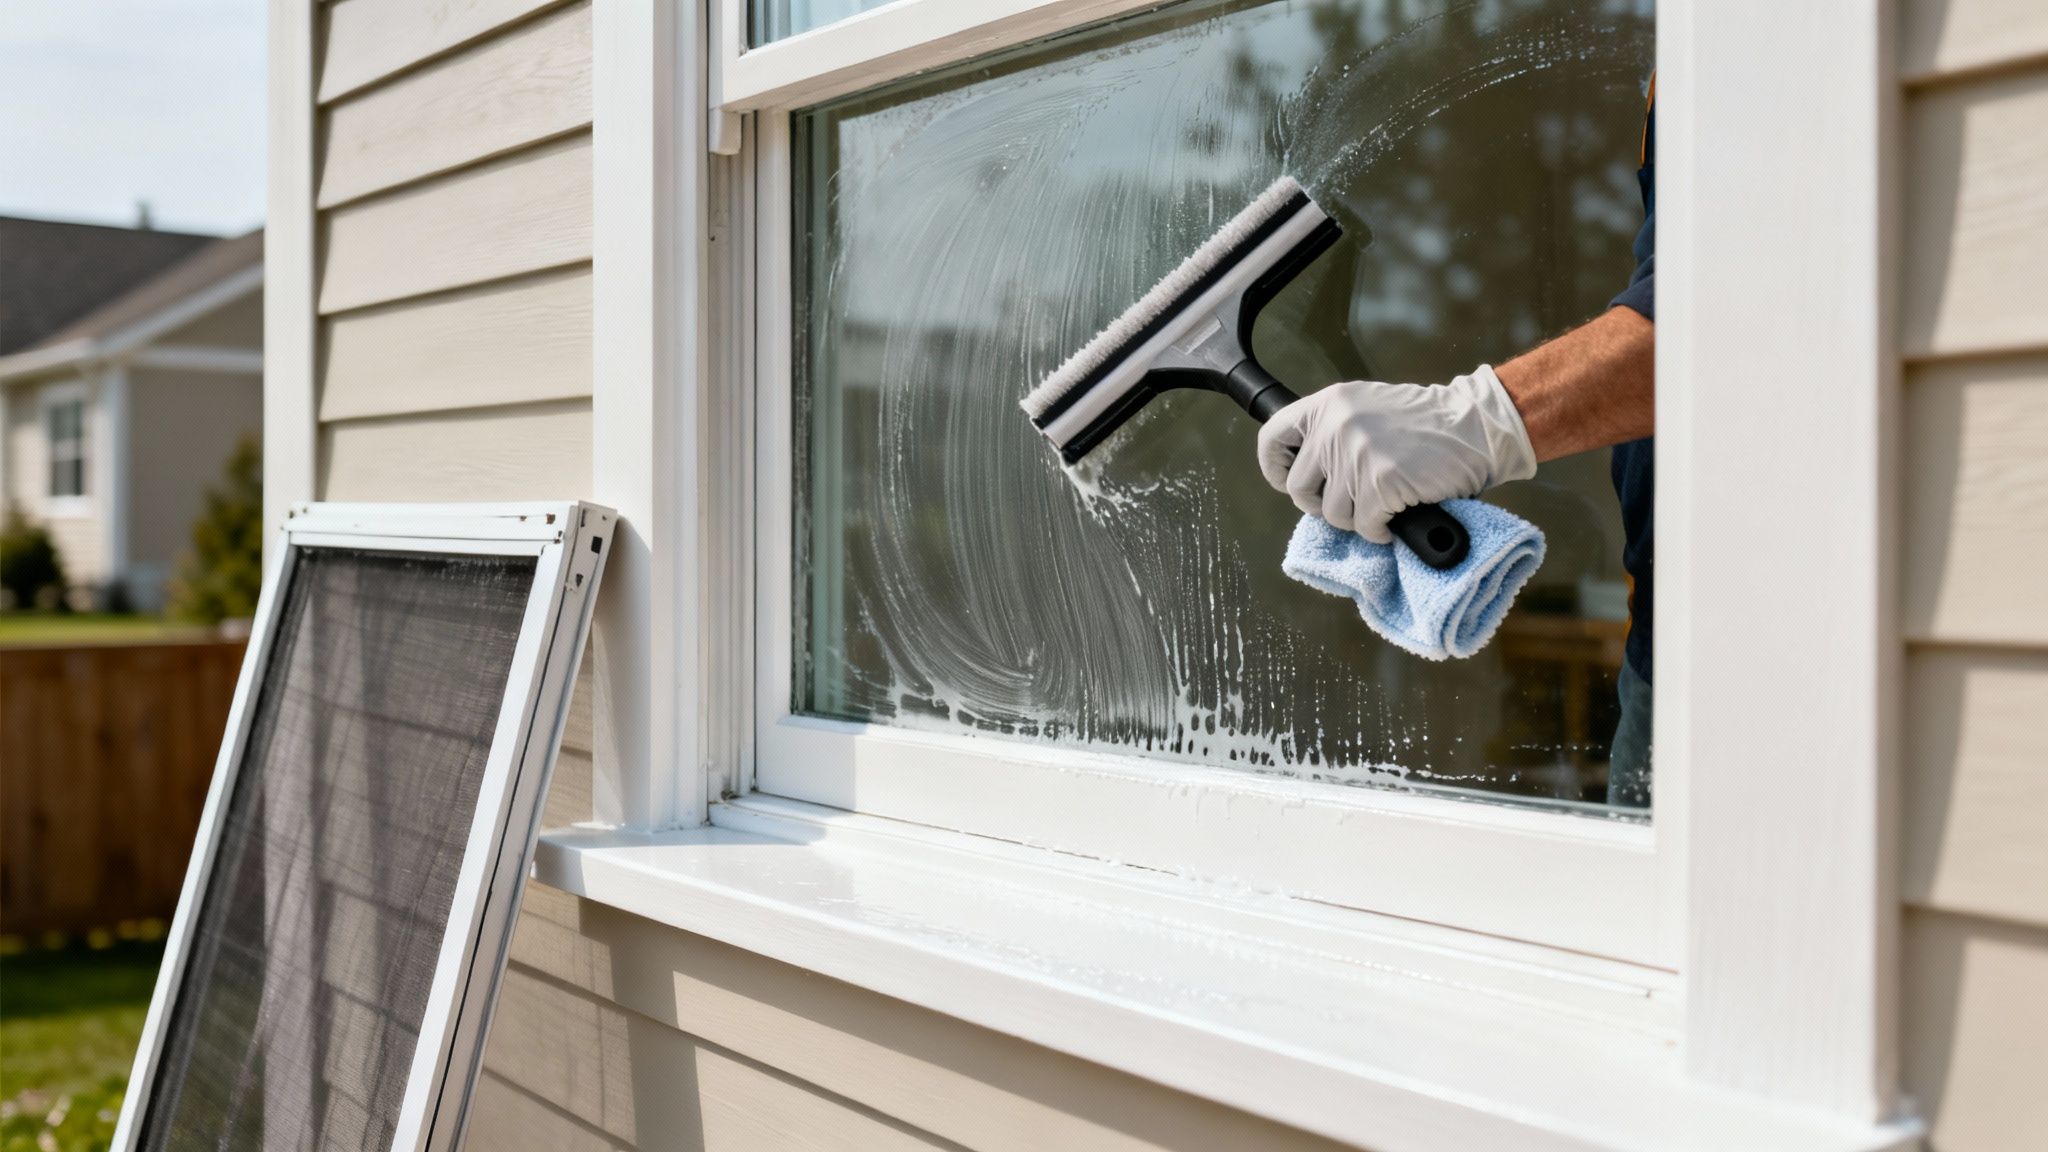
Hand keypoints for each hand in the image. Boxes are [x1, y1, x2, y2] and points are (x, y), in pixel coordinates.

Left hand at [1256, 365, 1536, 543]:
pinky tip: (1397, 517)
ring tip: (1384, 502)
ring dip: (1358, 519)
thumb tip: (1307, 476)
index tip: (1287, 482)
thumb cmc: (1425, 425)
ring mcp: (1356, 454)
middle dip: (1324, 505)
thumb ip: (1333, 431)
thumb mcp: (1367, 410)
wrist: (1476, 426)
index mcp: (1328, 404)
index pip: (1272, 437)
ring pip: (1333, 515)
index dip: (1274, 467)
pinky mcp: (1380, 483)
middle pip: (1300, 489)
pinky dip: (1381, 531)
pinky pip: (1365, 527)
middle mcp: (1335, 426)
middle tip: (1354, 501)